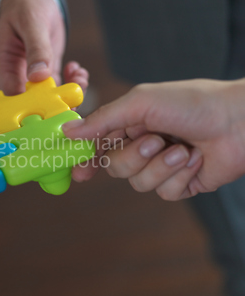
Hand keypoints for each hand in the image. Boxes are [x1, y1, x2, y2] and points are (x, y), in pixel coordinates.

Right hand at [0, 0, 87, 94]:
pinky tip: (78, 70)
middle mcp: (14, 76)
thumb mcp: (31, 23)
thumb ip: (36, 49)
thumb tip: (39, 76)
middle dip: (55, 100)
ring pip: (48, 96)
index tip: (53, 98)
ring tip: (80, 78)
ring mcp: (30, 77)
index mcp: (2, 66)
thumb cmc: (24, 5)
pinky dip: (71, 82)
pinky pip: (58, 86)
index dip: (32, 102)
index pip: (13, 94)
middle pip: (32, 101)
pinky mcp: (46, 73)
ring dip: (67, 91)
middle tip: (75, 91)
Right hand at [63, 79, 244, 199]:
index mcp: (128, 125)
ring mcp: (160, 166)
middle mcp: (141, 146)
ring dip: (162, 166)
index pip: (97, 146)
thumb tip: (67, 131)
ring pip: (138, 183)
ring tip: (183, 148)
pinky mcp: (179, 184)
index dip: (85, 160)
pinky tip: (195, 159)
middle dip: (135, 156)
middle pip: (114, 168)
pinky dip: (180, 176)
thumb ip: (102, 120)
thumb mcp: (140, 103)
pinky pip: (164, 192)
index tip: (79, 173)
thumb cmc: (191, 102)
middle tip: (156, 140)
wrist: (239, 120)